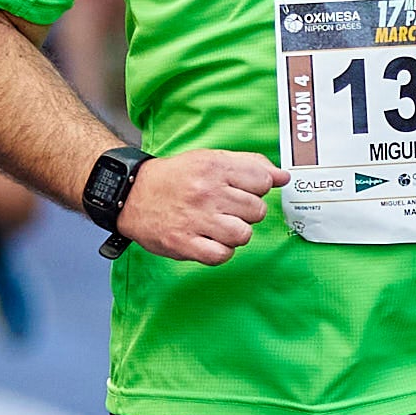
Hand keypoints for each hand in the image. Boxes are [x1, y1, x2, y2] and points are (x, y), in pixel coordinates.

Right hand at [117, 148, 282, 262]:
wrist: (131, 194)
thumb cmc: (176, 178)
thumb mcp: (210, 159)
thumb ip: (250, 165)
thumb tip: (284, 177)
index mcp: (215, 166)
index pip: (263, 181)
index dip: (257, 189)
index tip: (242, 191)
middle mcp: (207, 192)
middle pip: (256, 210)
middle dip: (246, 213)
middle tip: (226, 210)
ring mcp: (196, 219)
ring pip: (243, 234)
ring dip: (235, 234)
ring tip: (219, 227)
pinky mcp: (184, 243)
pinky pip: (222, 255)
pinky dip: (220, 251)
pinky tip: (209, 240)